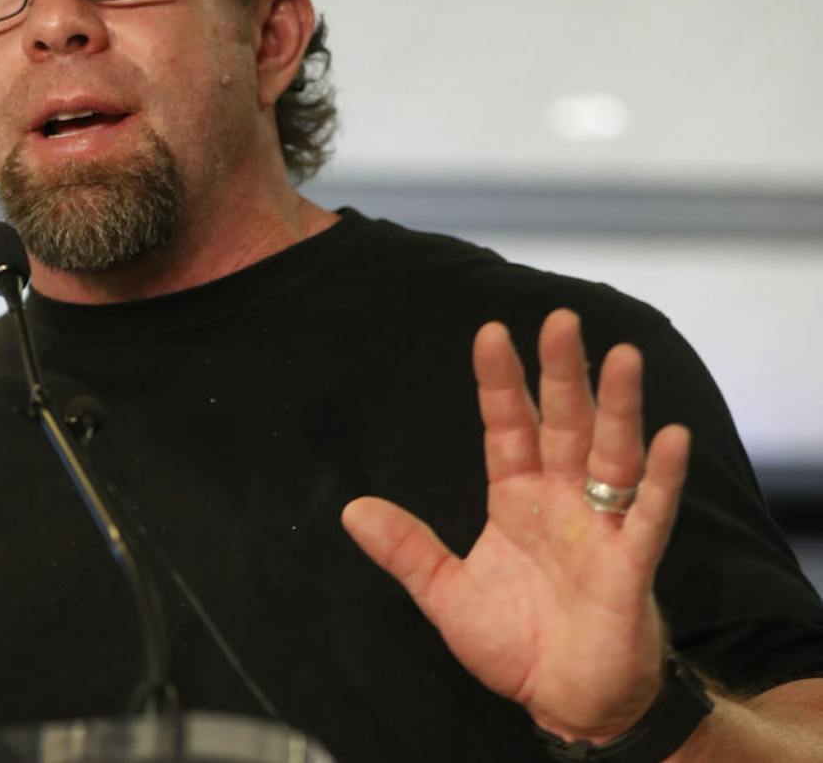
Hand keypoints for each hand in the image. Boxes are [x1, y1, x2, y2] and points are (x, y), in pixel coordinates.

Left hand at [340, 308, 690, 742]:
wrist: (565, 702)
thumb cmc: (514, 643)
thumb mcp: (445, 594)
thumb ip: (406, 549)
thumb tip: (351, 509)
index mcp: (517, 497)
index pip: (507, 425)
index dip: (500, 382)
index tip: (491, 332)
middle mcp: (562, 499)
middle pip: (563, 422)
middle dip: (561, 372)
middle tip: (559, 319)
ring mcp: (601, 526)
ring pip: (612, 452)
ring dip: (617, 406)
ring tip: (621, 355)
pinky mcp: (632, 564)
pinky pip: (651, 513)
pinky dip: (662, 478)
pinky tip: (671, 436)